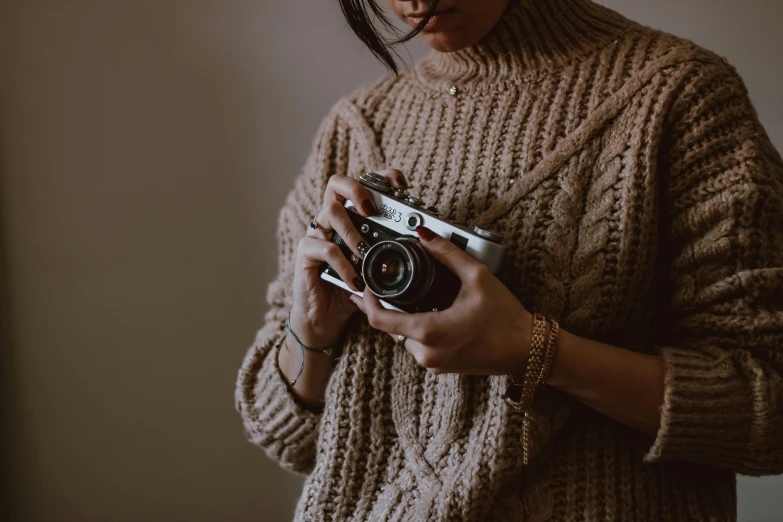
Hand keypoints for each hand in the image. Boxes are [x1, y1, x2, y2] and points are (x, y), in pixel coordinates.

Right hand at [290, 169, 408, 348]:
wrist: (325, 318)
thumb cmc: (353, 289)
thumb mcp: (378, 267)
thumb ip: (392, 251)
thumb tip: (424, 242)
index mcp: (350, 216)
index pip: (362, 183)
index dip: (380, 176)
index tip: (400, 185)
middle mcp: (331, 219)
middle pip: (336, 183)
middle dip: (356, 189)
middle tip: (370, 209)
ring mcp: (317, 234)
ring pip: (331, 212)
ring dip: (353, 232)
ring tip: (365, 253)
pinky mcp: (306, 253)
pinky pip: (325, 249)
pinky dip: (344, 265)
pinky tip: (356, 281)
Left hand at [350, 226, 532, 374]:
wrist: (527, 350)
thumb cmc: (506, 317)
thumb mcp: (477, 277)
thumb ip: (447, 253)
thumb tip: (424, 234)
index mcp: (429, 332)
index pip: (379, 320)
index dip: (366, 301)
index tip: (365, 285)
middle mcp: (426, 354)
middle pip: (389, 327)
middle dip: (386, 305)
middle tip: (382, 284)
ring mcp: (433, 363)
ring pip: (403, 337)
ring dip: (402, 317)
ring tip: (409, 294)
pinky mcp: (441, 367)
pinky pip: (418, 345)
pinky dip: (417, 327)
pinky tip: (427, 310)